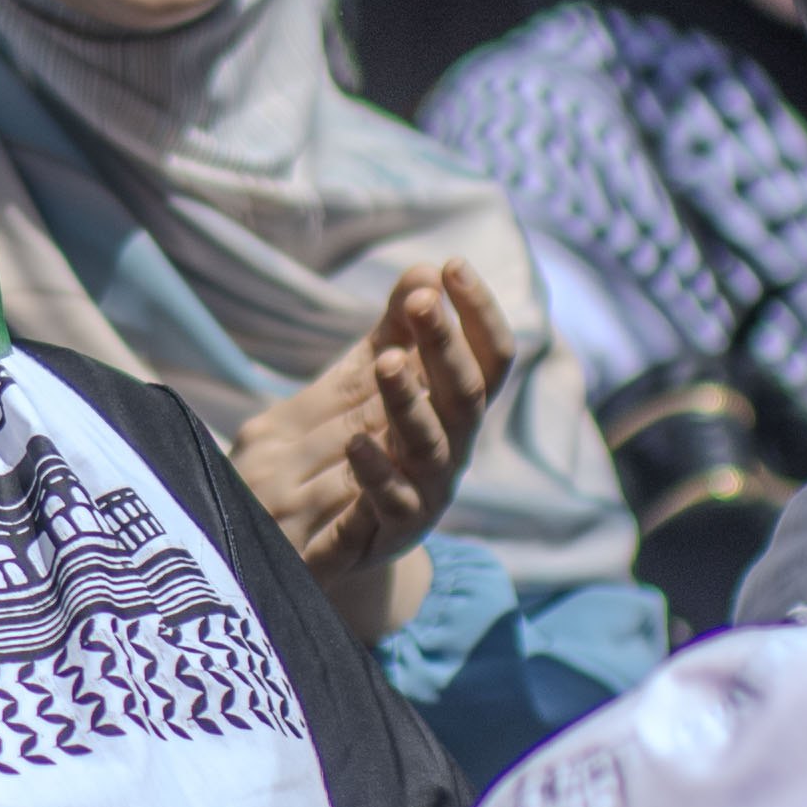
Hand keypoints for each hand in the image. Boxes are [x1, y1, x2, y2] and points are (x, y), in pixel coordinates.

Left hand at [234, 260, 508, 583]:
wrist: (320, 541)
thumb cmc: (356, 448)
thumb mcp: (367, 382)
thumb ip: (394, 331)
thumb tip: (422, 269)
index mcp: (454, 411)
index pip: (486, 358)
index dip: (477, 313)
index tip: (453, 266)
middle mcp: (452, 452)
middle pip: (464, 395)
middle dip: (447, 346)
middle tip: (424, 301)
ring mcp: (425, 496)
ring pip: (432, 447)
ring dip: (412, 403)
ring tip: (387, 363)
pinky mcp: (388, 535)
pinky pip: (392, 505)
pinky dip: (378, 474)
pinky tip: (356, 444)